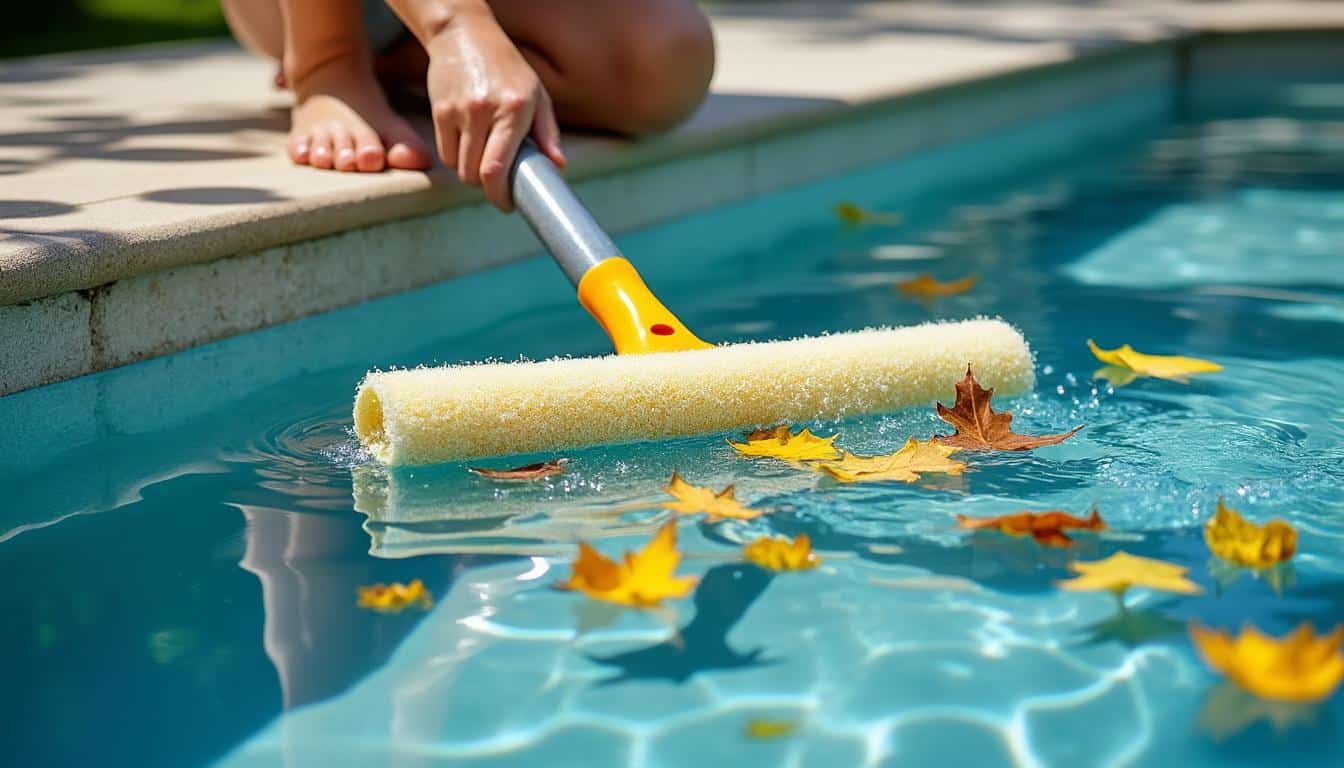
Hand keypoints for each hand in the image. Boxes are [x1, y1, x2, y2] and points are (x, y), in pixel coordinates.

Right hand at [424, 7, 564, 210]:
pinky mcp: (439, 110)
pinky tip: (467, 144)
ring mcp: (459, 111)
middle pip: (475, 174)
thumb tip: (558, 166)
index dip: (500, 195)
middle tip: (497, 183)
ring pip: (459, 167)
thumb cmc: (507, 67)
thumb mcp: (537, 94)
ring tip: (483, 160)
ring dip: (471, 173)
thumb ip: (548, 133)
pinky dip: (455, 158)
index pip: (498, 168)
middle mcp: (485, 110)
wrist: (465, 34)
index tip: (507, 204)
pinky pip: (445, 152)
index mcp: (515, 109)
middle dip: (486, 187)